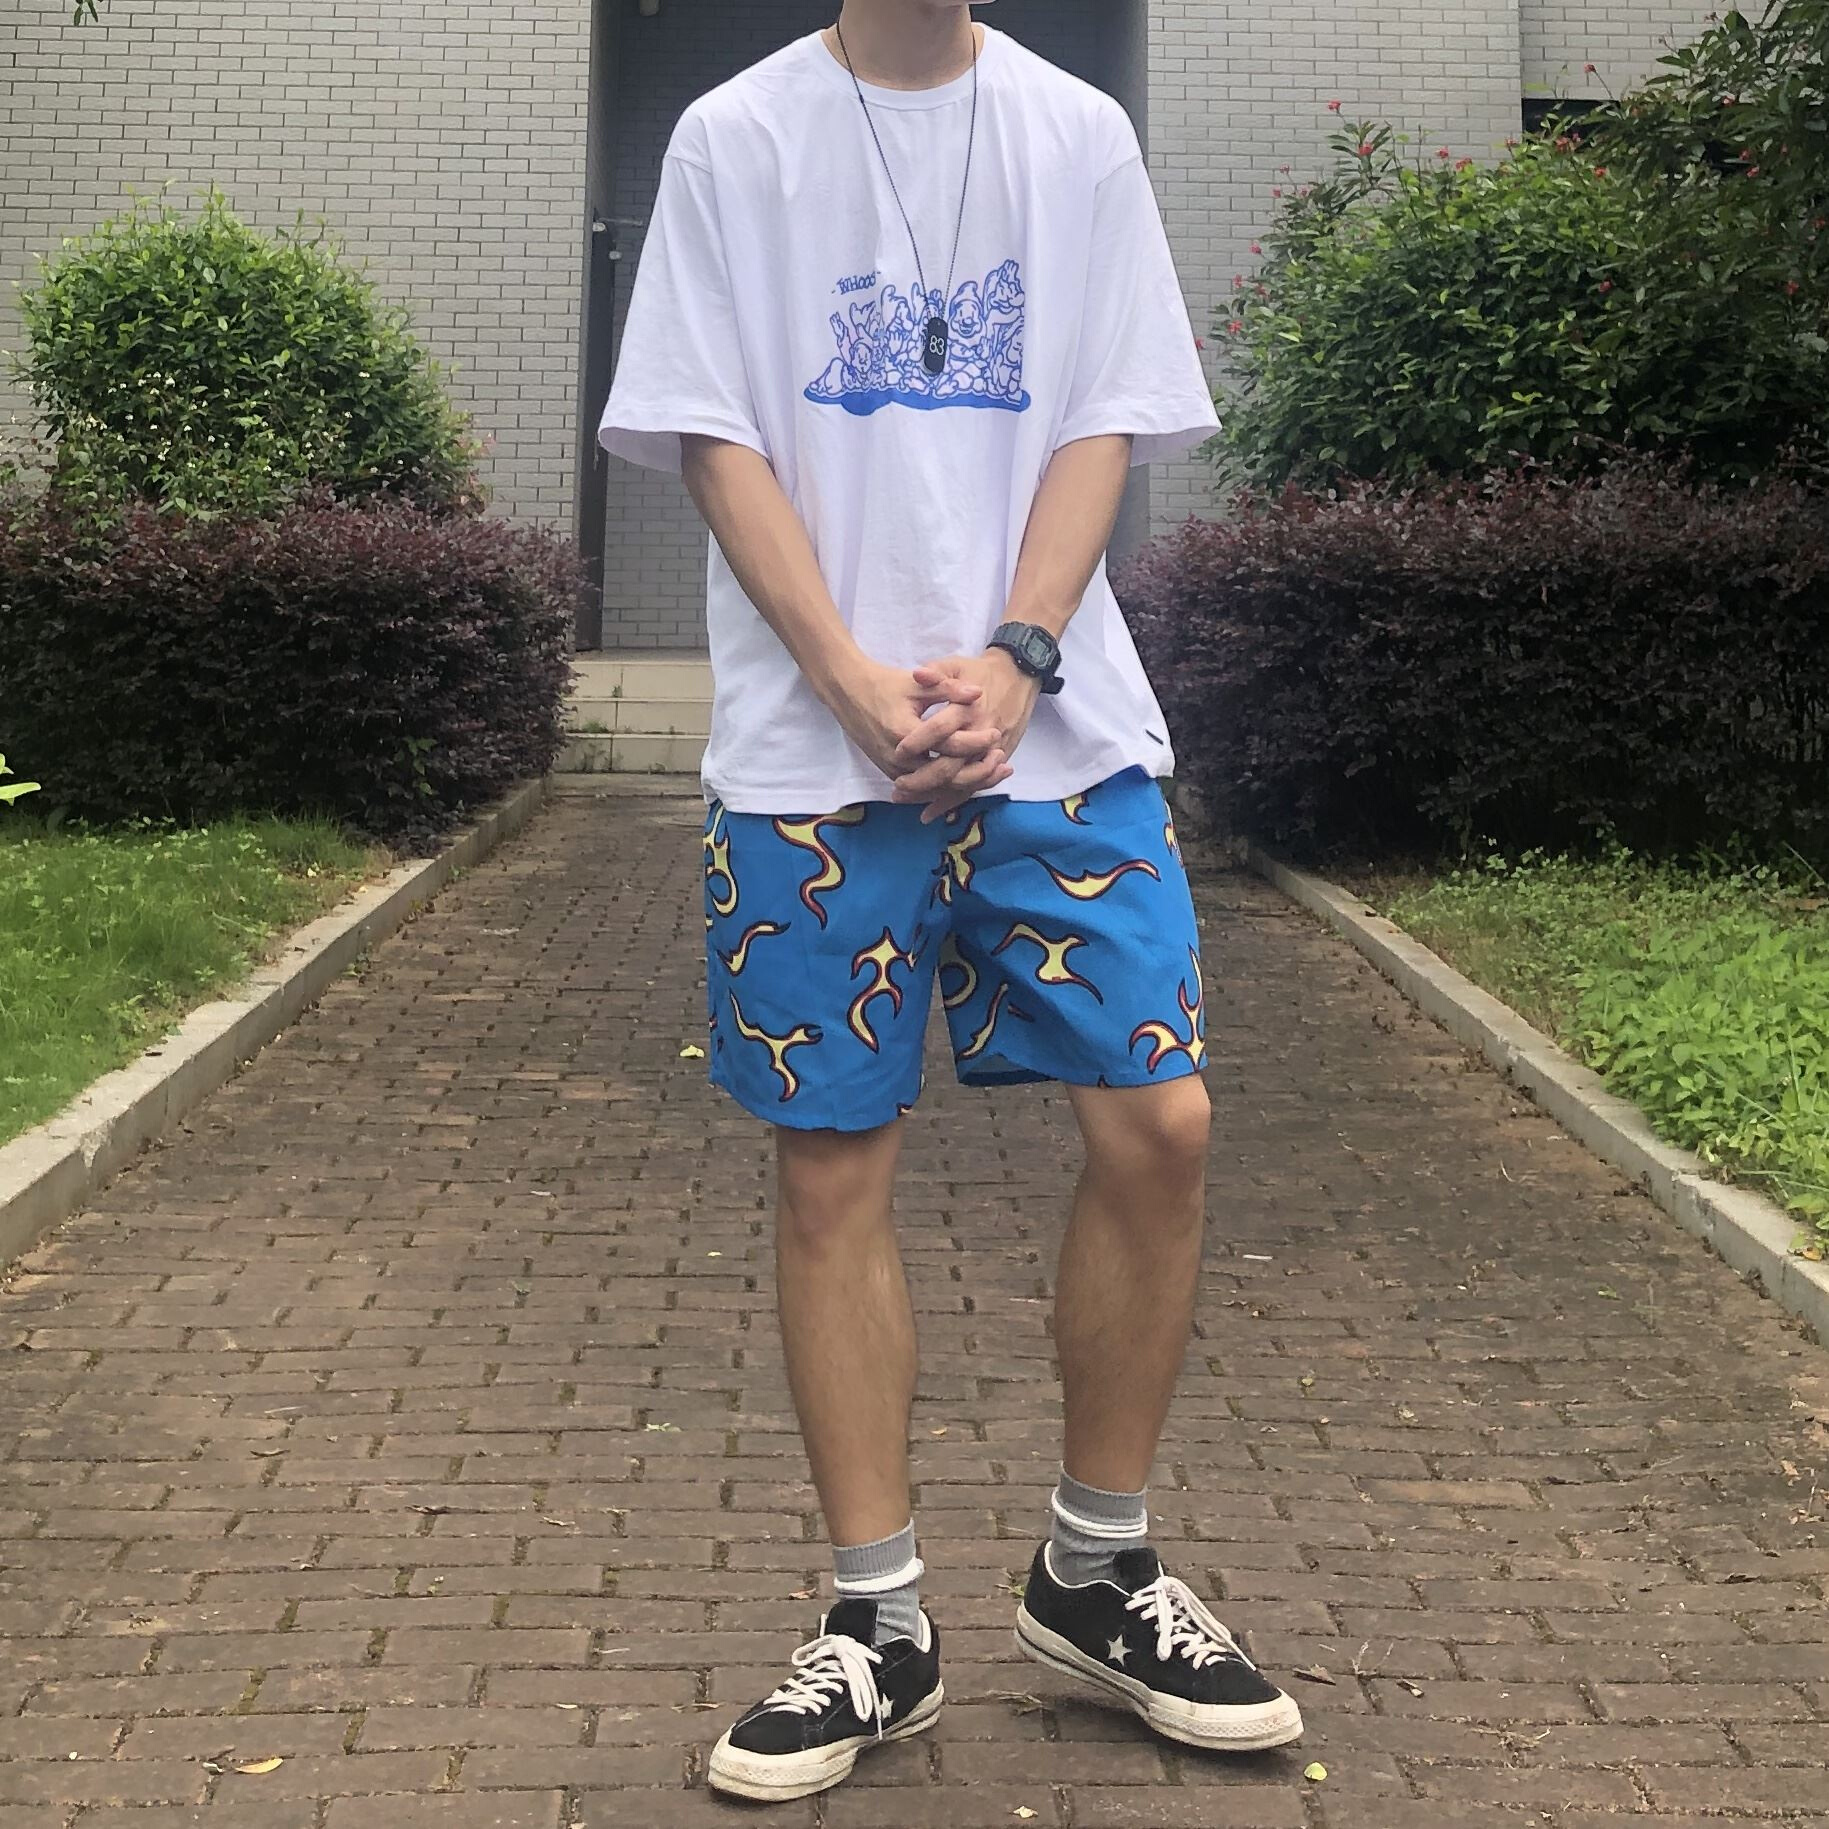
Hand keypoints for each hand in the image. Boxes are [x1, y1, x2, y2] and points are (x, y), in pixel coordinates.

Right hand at [826, 657, 1009, 793]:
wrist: (848, 692)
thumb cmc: (884, 683)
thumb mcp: (916, 683)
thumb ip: (947, 688)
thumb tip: (977, 692)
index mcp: (905, 734)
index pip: (949, 746)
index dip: (976, 741)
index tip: (996, 732)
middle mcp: (898, 759)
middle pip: (946, 776)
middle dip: (977, 769)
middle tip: (1000, 757)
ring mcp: (894, 770)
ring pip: (938, 787)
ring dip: (967, 782)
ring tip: (994, 772)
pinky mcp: (893, 774)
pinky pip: (926, 787)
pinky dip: (949, 785)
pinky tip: (972, 778)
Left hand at [894, 650, 1039, 822]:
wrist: (1017, 676)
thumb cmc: (981, 671)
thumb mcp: (956, 664)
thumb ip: (937, 673)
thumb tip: (918, 674)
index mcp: (969, 709)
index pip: (942, 729)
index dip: (919, 741)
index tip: (898, 751)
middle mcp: (981, 733)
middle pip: (952, 764)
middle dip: (923, 779)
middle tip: (898, 785)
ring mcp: (990, 751)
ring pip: (960, 781)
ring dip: (932, 794)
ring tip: (904, 798)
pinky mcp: (994, 760)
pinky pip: (972, 786)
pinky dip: (951, 801)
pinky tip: (929, 813)